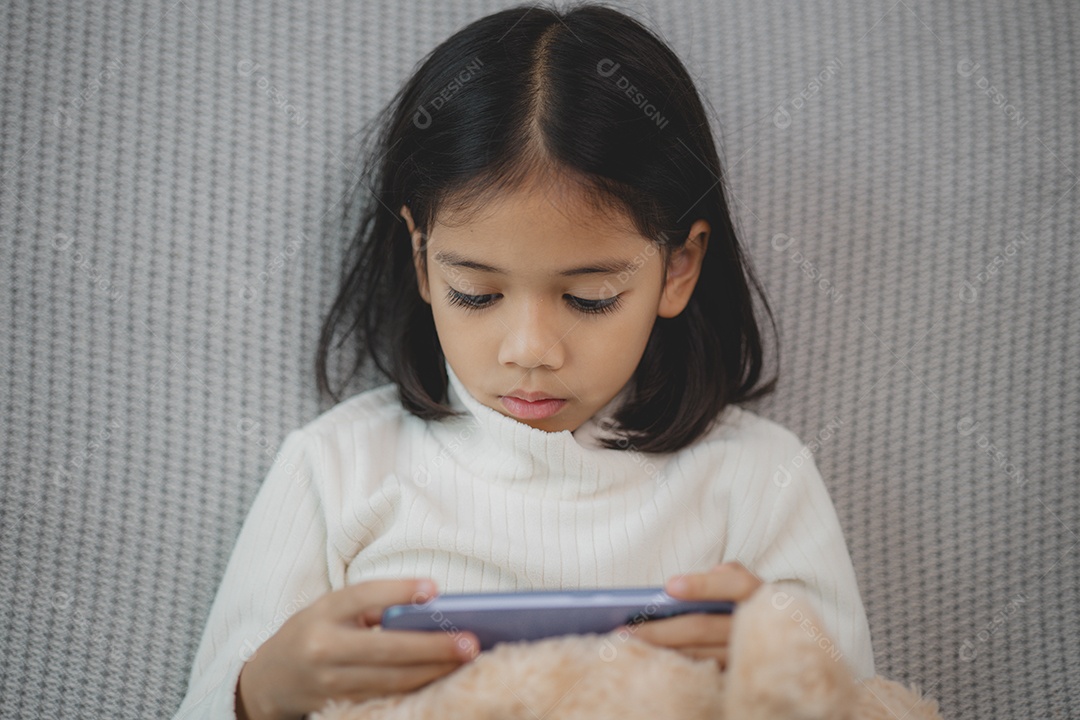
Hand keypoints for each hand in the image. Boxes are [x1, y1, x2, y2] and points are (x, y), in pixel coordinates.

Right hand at [236, 579, 479, 719]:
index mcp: (325, 612)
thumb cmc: (314, 632)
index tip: (434, 589)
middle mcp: (324, 647)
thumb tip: (428, 603)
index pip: (364, 595)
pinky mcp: (337, 706)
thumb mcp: (333, 608)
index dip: (399, 591)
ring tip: (464, 660)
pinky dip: (415, 687)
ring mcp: (330, 682)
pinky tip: (441, 677)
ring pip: (391, 679)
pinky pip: (385, 696)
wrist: (269, 680)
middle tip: (469, 642)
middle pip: (386, 648)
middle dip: (432, 646)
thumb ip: (373, 604)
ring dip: (432, 671)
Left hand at [617, 562, 761, 670]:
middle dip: (660, 628)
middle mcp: (757, 625)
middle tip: (622, 629)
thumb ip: (727, 575)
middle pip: (703, 626)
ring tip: (628, 646)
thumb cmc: (751, 603)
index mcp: (759, 593)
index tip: (669, 587)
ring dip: (662, 650)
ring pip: (699, 654)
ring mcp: (748, 655)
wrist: (787, 643)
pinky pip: (703, 673)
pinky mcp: (738, 676)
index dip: (702, 585)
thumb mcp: (745, 582)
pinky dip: (676, 666)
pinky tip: (651, 662)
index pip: (735, 584)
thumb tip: (699, 581)